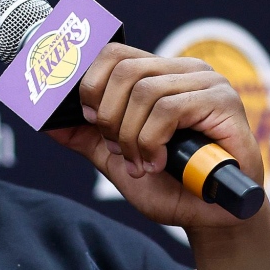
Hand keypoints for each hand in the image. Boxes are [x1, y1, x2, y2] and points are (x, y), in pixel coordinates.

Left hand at [47, 42, 263, 228]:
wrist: (209, 217)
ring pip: (145, 91)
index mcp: (160, 73)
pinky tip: (158, 162)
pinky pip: (168, 109)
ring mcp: (207, 83)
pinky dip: (151, 140)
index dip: (91, 83)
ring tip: (140, 161)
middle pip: (124, 70)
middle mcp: (184, 70)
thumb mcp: (116, 156)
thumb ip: (85, 134)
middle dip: (109, 116)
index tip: (89, 119)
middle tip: (118, 148)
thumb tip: (47, 119)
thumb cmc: (168, 183)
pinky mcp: (223, 102)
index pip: (114, 53)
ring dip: (131, 135)